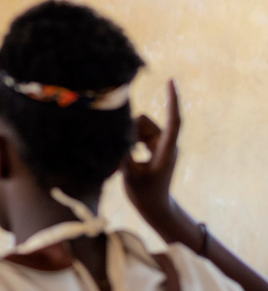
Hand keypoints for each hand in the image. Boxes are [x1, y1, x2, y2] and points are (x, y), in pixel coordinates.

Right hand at [120, 80, 180, 225]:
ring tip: (123, 161)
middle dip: (128, 131)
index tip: (170, 81)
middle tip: (121, 153)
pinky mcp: (154, 148)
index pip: (173, 120)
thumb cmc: (145, 195)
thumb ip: (124, 150)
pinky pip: (137, 134)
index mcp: (167, 150)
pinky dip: (129, 141)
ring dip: (127, 138)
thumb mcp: (130, 174)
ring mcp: (161, 145)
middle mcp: (167, 144)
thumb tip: (117, 131)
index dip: (172, 100)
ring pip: (138, 127)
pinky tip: (127, 157)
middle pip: (144, 122)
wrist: (155, 209)